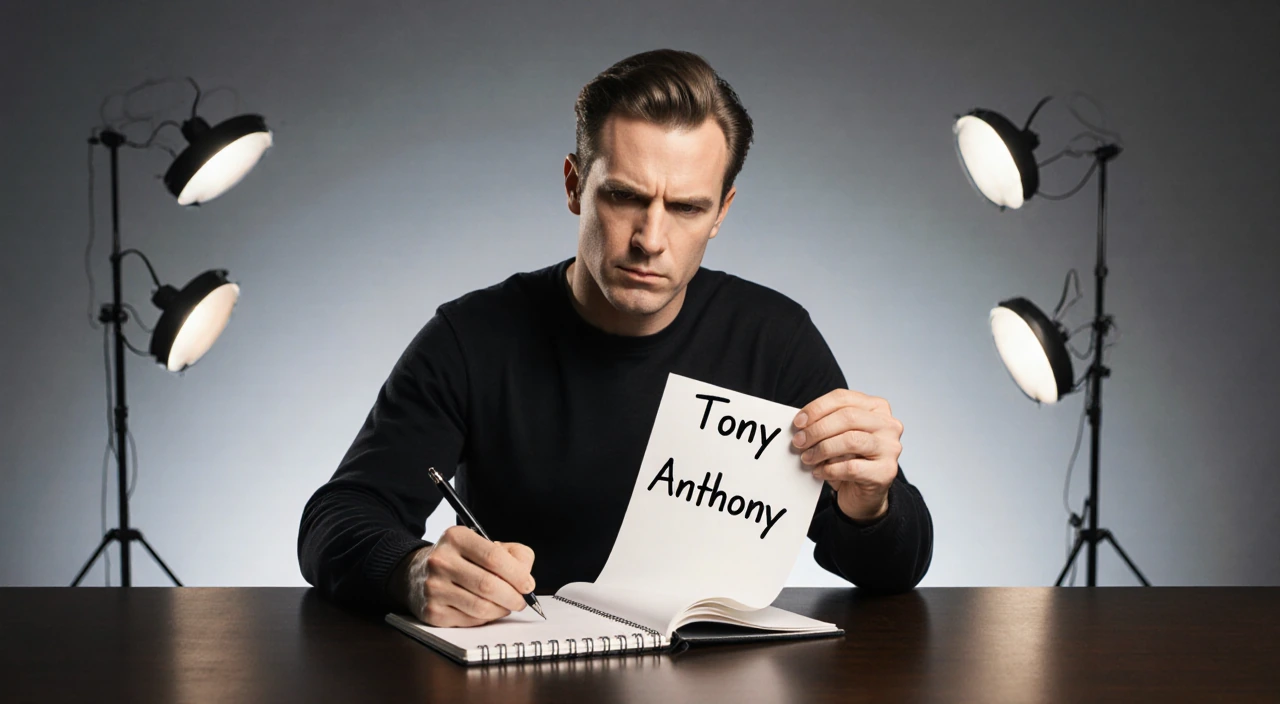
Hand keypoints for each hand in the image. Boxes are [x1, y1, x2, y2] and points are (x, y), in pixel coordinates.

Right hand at [396, 525, 535, 626]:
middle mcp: (441, 561)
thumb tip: (526, 579)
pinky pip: (470, 620)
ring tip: (506, 605)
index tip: (528, 585)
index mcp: (457, 537)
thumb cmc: (461, 559)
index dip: (517, 575)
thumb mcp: (485, 543)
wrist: (418, 573)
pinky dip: (486, 618)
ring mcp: (434, 587)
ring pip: (480, 607)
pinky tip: (487, 610)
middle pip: (488, 585)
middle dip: (513, 597)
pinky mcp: (432, 612)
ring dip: (501, 610)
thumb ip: (514, 555)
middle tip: (522, 601)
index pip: (494, 558)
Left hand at [791, 389, 903, 522]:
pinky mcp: (886, 471)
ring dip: (822, 449)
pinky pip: (852, 467)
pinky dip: (829, 469)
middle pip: (848, 417)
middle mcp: (888, 425)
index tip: (798, 422)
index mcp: (876, 407)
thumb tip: (801, 424)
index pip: (843, 398)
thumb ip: (825, 424)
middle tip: (799, 441)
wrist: (863, 494)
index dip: (817, 408)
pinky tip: (819, 472)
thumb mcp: (837, 436)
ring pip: (851, 440)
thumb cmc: (850, 460)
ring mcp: (890, 448)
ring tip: (807, 457)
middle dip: (818, 429)